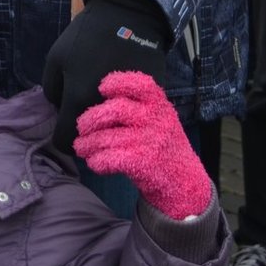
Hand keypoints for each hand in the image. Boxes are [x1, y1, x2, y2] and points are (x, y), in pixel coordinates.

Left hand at [42, 0, 169, 151]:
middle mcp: (106, 111)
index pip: (64, 141)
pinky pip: (135, 120)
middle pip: (91, 141)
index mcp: (79, 100)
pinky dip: (128, 114)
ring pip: (115, 134)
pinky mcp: (151, 102)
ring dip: (107, 127)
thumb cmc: (87, 34)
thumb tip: (59, 111)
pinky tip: (124, 96)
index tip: (66, 122)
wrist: (129, 13)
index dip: (62, 135)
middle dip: (85, 133)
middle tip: (85, 112)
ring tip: (104, 108)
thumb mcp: (56, 56)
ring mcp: (132, 108)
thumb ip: (51, 89)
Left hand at [73, 72, 211, 219]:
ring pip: (108, 137)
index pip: (140, 84)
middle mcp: (155, 119)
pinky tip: (94, 162)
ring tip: (80, 147)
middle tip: (81, 126)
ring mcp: (149, 141)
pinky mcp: (142, 163)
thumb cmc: (164, 146)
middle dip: (92, 118)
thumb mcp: (162, 120)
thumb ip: (140, 108)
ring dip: (88, 143)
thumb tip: (102, 103)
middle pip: (116, 109)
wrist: (185, 182)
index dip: (118, 82)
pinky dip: (97, 161)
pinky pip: (110, 158)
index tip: (102, 87)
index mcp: (160, 104)